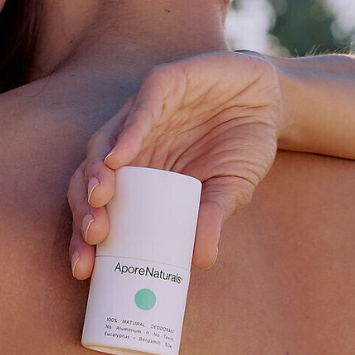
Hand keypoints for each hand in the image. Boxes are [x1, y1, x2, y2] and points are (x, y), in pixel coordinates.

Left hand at [67, 51, 283, 277]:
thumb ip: (211, 217)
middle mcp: (131, 147)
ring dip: (96, 171)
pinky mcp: (163, 84)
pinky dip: (130, 131)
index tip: (84, 269)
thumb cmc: (241, 148)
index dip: (84, 237)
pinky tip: (120, 157)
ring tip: (98, 199)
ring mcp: (142, 115)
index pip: (98, 208)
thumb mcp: (229, 189)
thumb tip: (201, 260)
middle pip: (89, 178)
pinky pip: (141, 107)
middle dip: (85, 208)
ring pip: (104, 143)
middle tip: (94, 236)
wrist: (270, 101)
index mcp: (138, 176)